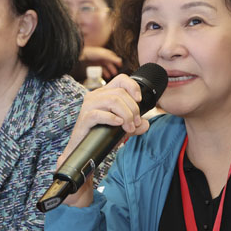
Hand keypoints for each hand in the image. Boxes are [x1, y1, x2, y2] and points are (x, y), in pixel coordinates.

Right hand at [56, 74, 149, 206]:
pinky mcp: (84, 118)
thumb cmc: (101, 135)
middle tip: (136, 123)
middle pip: (120, 93)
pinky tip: (118, 124)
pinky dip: (112, 119)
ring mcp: (88, 106)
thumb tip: (146, 124)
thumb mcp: (122, 128)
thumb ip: (135, 125)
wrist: (85, 151)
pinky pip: (99, 114)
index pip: (121, 79)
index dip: (133, 87)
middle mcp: (95, 96)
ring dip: (126, 115)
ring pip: (112, 101)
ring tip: (129, 127)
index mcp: (105, 93)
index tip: (140, 100)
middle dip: (133, 109)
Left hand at [80, 46, 122, 80]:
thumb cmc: (92, 53)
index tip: (120, 65)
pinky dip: (102, 74)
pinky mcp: (93, 67)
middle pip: (109, 63)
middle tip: (115, 73)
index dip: (117, 61)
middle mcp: (101, 58)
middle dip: (112, 68)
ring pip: (104, 68)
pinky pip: (99, 71)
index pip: (113, 57)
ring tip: (110, 76)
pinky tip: (104, 77)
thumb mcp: (103, 55)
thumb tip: (120, 61)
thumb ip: (112, 58)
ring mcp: (97, 63)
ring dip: (108, 72)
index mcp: (105, 53)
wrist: (80, 56)